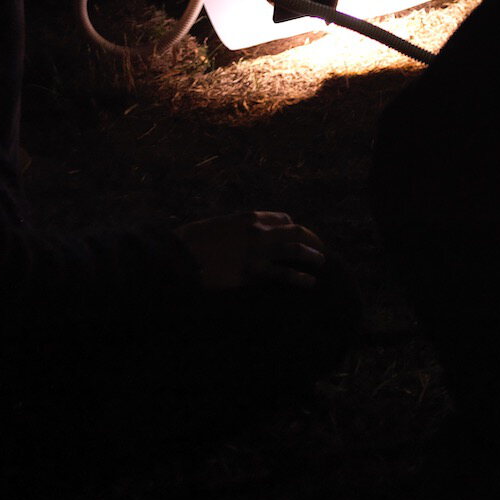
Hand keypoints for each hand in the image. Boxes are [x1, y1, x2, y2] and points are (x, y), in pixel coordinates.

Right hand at [173, 209, 325, 290]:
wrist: (178, 258)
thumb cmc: (189, 243)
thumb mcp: (213, 226)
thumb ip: (232, 228)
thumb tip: (235, 234)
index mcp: (247, 217)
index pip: (281, 218)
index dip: (292, 227)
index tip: (297, 234)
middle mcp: (257, 230)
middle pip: (295, 231)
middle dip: (311, 239)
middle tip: (318, 247)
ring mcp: (257, 251)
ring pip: (295, 250)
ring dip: (312, 255)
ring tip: (321, 262)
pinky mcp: (253, 272)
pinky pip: (283, 274)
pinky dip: (299, 278)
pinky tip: (309, 283)